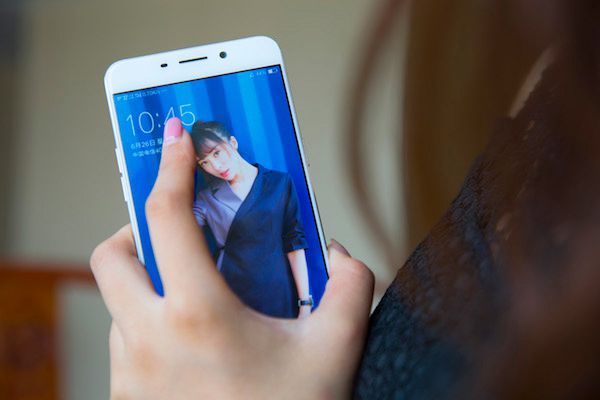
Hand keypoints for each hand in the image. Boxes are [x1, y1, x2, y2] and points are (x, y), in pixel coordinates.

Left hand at [90, 118, 373, 398]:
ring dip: (150, 287)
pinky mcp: (126, 399)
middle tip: (179, 238)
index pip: (169, 218)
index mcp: (197, 314)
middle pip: (112, 257)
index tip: (175, 138)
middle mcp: (148, 340)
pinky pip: (125, 344)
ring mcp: (129, 374)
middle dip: (138, 234)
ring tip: (196, 296)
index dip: (172, 167)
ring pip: (119, 305)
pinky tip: (193, 343)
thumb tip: (341, 253)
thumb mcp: (336, 348)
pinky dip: (150, 326)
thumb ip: (352, 285)